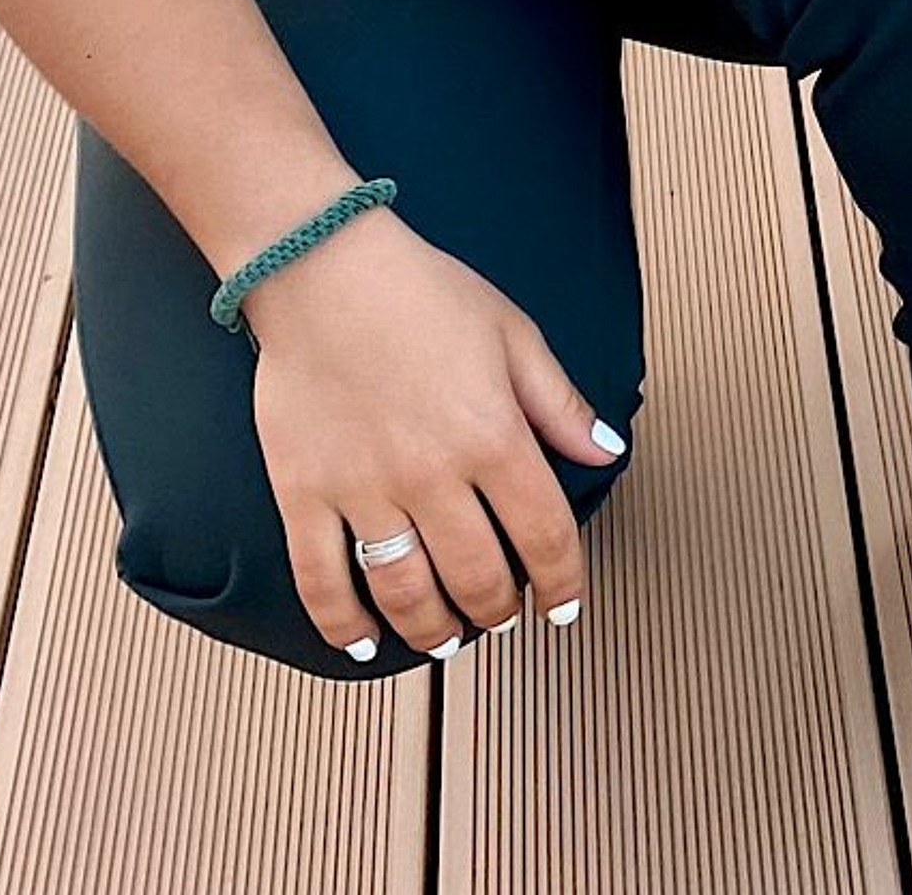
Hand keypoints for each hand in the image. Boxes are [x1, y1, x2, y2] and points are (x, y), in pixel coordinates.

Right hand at [243, 207, 627, 662]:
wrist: (326, 269)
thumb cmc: (425, 294)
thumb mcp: (514, 336)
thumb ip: (560, 405)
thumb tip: (606, 452)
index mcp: (493, 435)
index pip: (544, 536)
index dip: (562, 584)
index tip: (563, 607)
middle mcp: (433, 475)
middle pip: (477, 577)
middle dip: (498, 612)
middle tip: (503, 620)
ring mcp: (364, 490)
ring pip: (405, 593)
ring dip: (433, 630)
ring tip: (447, 638)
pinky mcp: (304, 494)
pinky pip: (322, 581)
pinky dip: (343, 626)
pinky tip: (364, 643)